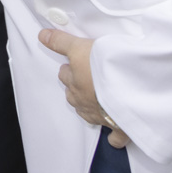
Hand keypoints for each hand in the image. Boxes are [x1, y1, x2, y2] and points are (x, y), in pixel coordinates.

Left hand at [38, 28, 128, 148]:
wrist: (129, 91)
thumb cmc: (106, 68)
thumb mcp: (81, 48)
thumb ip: (61, 42)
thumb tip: (41, 36)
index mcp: (75, 82)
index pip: (65, 74)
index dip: (70, 68)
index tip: (74, 64)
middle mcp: (83, 100)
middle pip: (73, 93)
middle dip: (77, 85)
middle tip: (87, 77)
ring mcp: (99, 115)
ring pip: (87, 112)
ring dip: (89, 105)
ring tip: (96, 97)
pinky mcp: (118, 127)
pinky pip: (114, 136)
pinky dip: (113, 136)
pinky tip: (113, 135)